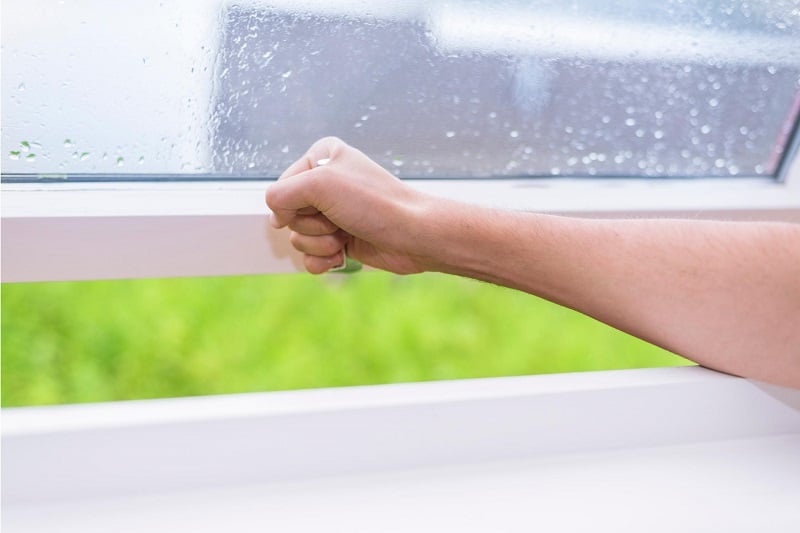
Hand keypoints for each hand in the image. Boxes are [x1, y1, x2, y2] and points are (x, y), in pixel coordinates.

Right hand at [266, 137, 433, 274]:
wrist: (413, 236)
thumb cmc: (373, 203)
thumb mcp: (319, 183)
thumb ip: (281, 195)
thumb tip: (275, 220)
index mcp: (322, 157)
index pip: (281, 186)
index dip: (293, 203)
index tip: (321, 202)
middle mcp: (326, 183)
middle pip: (288, 214)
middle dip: (310, 226)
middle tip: (337, 221)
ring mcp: (333, 213)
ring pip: (298, 238)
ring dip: (318, 244)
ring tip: (344, 238)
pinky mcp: (340, 240)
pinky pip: (310, 256)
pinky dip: (322, 261)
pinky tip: (340, 257)